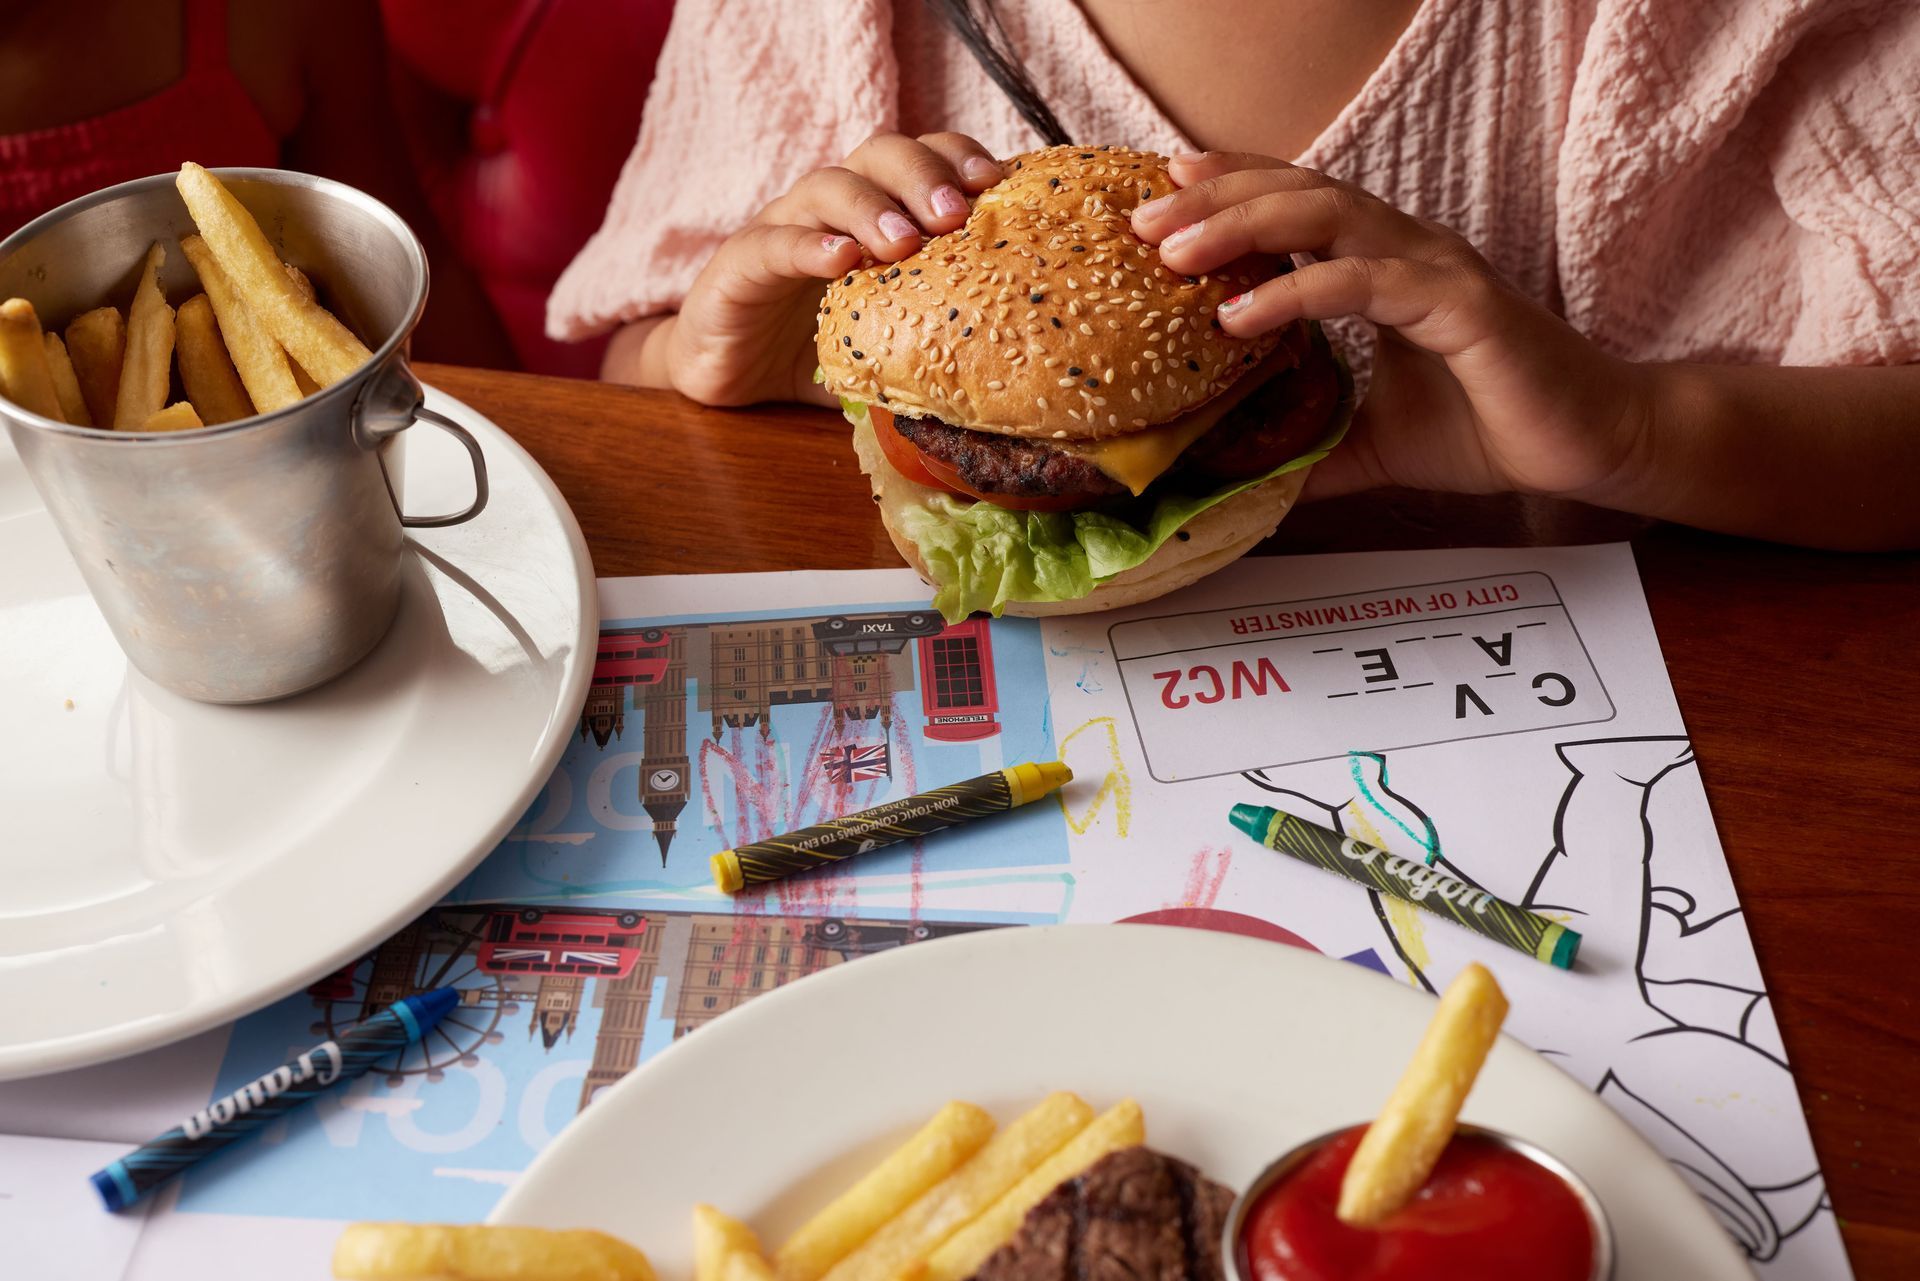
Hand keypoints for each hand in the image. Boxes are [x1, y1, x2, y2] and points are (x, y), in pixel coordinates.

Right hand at [654, 132, 1003, 406]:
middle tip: (954, 214)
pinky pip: (773, 244)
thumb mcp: (884, 344)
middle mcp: (829, 208)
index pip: (921, 159)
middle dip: (923, 175)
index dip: (958, 159)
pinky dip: (808, 246)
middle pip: (878, 155)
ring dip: (870, 206)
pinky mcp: (738, 264)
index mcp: (871, 213)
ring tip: (903, 241)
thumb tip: (1003, 378)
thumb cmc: (810, 350)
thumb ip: (934, 346)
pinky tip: (841, 260)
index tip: (997, 184)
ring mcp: (782, 228)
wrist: (723, 375)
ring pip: (826, 187)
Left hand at [1131, 153, 1651, 502]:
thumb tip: (1236, 478)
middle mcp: (1406, 250)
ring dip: (1244, 228)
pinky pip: (1367, 283)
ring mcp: (1435, 270)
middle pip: (1298, 195)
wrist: (1587, 446)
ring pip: (1327, 219)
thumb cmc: (1490, 428)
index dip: (1233, 188)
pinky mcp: (1462, 307)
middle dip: (1217, 200)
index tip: (1162, 198)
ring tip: (1175, 255)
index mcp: (1385, 264)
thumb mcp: (1372, 443)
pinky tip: (1241, 313)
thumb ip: (1308, 446)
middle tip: (1144, 223)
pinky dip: (1300, 292)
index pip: (1297, 204)